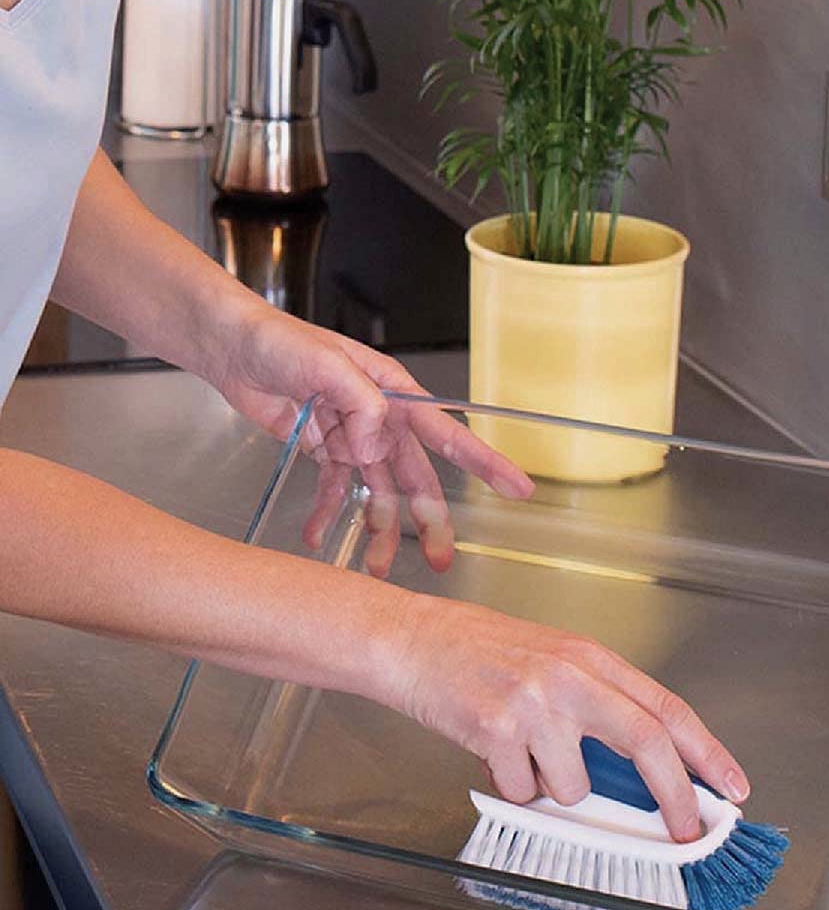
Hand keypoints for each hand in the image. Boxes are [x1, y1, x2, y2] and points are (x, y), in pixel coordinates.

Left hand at [212, 302, 533, 571]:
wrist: (230, 345)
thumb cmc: (279, 340)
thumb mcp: (325, 364)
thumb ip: (359, 402)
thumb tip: (374, 447)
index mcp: (394, 394)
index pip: (448, 433)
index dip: (485, 463)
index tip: (518, 488)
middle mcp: (380, 420)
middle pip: (416, 479)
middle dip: (429, 522)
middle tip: (441, 561)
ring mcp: (352, 437)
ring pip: (377, 493)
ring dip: (378, 530)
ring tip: (375, 569)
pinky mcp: (323, 449)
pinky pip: (332, 490)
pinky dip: (327, 514)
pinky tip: (317, 539)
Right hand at [385, 594, 751, 842]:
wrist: (413, 640)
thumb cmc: (479, 650)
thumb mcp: (552, 660)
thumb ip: (598, 702)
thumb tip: (643, 768)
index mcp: (590, 657)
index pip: (666, 706)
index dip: (706, 751)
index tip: (732, 786)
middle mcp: (569, 675)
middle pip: (646, 741)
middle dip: (673, 796)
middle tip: (685, 832)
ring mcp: (533, 701)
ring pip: (573, 785)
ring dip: (551, 787)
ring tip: (521, 751)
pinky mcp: (495, 729)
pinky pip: (522, 791)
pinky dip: (511, 786)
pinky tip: (491, 750)